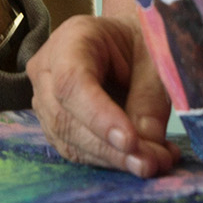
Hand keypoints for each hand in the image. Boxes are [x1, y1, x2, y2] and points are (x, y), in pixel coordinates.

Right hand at [30, 12, 175, 175]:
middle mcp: (48, 70)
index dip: (98, 117)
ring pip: (71, 143)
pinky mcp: (55, 126)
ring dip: (115, 160)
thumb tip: (146, 148)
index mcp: (71, 39)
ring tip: (156, 161)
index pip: (71, 82)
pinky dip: (112, 160)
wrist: (130, 42)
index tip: (131, 142)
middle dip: (112, 149)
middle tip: (153, 162)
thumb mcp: (155, 61)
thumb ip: (149, 100)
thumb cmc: (142, 41)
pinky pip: (78, 151)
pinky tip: (142, 159)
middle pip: (66, 120)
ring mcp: (46, 100)